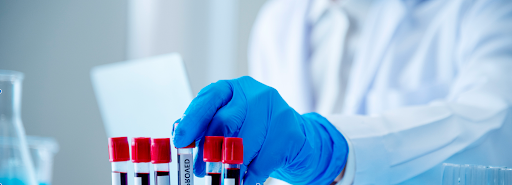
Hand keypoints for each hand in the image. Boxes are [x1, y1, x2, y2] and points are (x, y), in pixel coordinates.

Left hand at [173, 76, 348, 183]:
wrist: (297, 139)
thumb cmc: (257, 131)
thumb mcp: (230, 122)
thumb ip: (206, 126)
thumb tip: (180, 136)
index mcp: (235, 89)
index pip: (209, 99)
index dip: (192, 121)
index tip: (180, 140)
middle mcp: (255, 94)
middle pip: (225, 121)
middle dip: (208, 149)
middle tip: (199, 169)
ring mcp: (276, 111)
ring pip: (243, 144)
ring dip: (229, 166)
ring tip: (223, 176)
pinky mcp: (289, 132)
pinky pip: (262, 160)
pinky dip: (249, 175)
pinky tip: (244, 179)